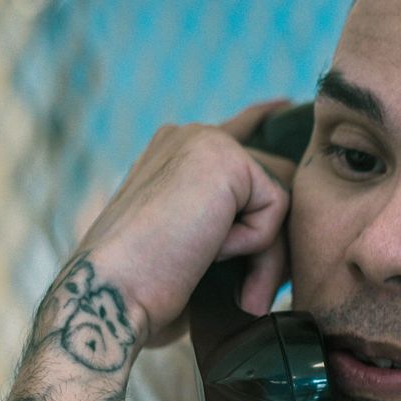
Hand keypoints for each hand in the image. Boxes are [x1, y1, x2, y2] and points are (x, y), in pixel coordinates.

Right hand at [68, 100, 295, 348]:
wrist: (113, 293)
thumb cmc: (147, 286)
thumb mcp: (192, 244)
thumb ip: (231, 220)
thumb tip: (287, 218)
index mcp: (174, 151)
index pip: (236, 129)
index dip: (261, 118)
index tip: (284, 103)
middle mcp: (190, 137)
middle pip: (274, 181)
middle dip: (271, 245)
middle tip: (250, 297)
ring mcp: (206, 140)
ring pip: (279, 199)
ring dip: (262, 253)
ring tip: (217, 275)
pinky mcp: (226, 156)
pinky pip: (276, 208)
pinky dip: (252, 242)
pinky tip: (205, 247)